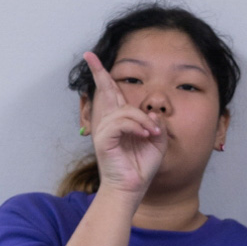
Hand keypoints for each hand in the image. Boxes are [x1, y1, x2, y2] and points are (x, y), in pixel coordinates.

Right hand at [80, 51, 166, 198]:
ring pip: (124, 111)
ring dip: (142, 120)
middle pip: (104, 91)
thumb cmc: (141, 168)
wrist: (132, 189)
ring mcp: (104, 131)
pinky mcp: (104, 140)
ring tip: (152, 134)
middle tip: (89, 56)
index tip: (92, 58)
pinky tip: (145, 135)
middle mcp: (109, 123)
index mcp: (120, 122)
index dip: (103, 75)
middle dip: (98, 72)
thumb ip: (157, 125)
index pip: (112, 94)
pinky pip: (121, 123)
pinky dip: (136, 127)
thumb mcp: (157, 143)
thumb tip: (154, 113)